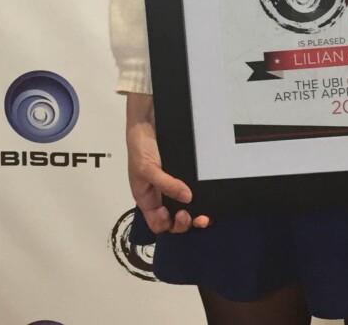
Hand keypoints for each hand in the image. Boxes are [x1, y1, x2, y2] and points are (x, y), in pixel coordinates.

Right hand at [126, 93, 210, 232]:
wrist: (149, 122)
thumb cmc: (139, 148)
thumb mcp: (147, 169)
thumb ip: (165, 184)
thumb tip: (187, 197)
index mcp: (147, 199)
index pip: (158, 223)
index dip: (167, 224)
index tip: (176, 215)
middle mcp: (161, 196)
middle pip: (174, 220)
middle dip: (184, 223)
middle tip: (194, 216)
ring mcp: (174, 186)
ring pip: (186, 208)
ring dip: (196, 214)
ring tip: (205, 215)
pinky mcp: (184, 175)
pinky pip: (193, 191)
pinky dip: (201, 197)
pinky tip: (207, 197)